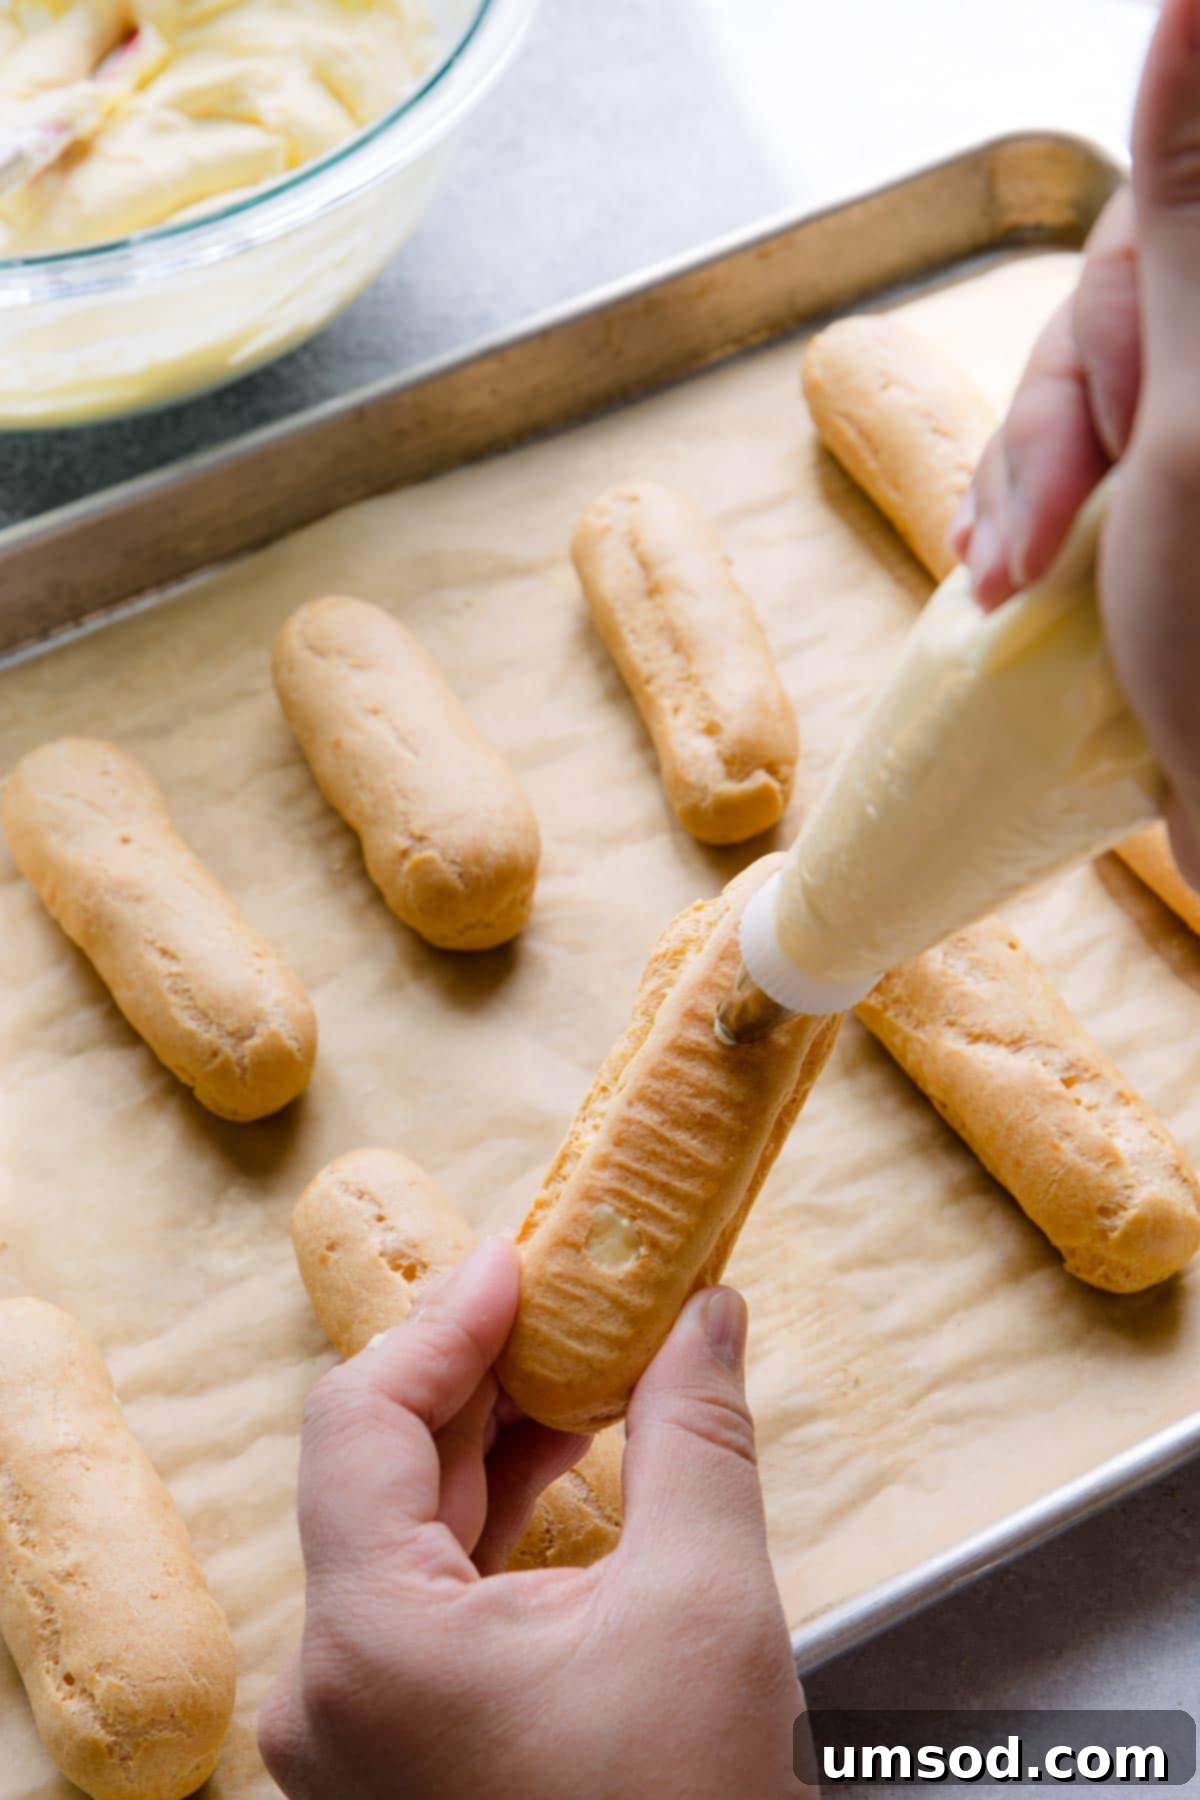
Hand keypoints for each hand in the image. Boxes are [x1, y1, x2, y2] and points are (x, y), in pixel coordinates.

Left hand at [258, 1237, 808, 1798]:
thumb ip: (696, 1436)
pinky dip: (496, 1518)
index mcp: (370, 1642)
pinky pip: (428, 1595)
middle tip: (571, 1295)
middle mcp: (329, 1686)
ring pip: (407, 1530)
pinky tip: (572, 1461)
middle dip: (485, 1369)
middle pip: (383, 1467)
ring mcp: (357, 1727)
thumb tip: (707, 1312)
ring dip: (497, 1439)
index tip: (519, 1258)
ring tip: (590, 1366)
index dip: (444, 1319)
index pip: (362, 1416)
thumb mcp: (705, 1608)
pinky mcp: (399, 1749)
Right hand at [950, 0, 1199, 881]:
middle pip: (1138, 294)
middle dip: (1060, 417)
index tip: (1075, 475)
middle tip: (1022, 552)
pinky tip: (1002, 562)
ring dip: (1032, 471)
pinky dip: (1044, 502)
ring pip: (1109, 377)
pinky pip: (1104, 450)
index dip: (1101, 331)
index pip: (1181, 222)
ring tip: (996, 577)